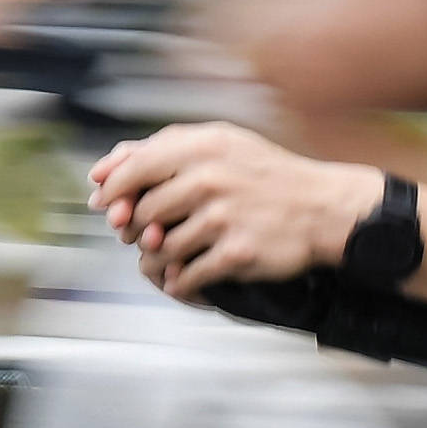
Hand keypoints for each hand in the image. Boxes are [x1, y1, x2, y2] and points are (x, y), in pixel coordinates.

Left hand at [88, 124, 383, 296]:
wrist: (322, 208)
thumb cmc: (266, 176)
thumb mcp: (219, 143)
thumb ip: (163, 149)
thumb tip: (104, 172)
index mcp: (201, 146)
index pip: (134, 168)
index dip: (112, 192)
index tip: (106, 207)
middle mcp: (209, 178)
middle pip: (142, 213)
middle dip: (135, 230)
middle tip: (146, 235)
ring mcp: (223, 216)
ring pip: (160, 248)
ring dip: (156, 261)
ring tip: (166, 260)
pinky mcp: (237, 252)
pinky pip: (186, 276)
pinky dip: (179, 284)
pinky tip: (184, 280)